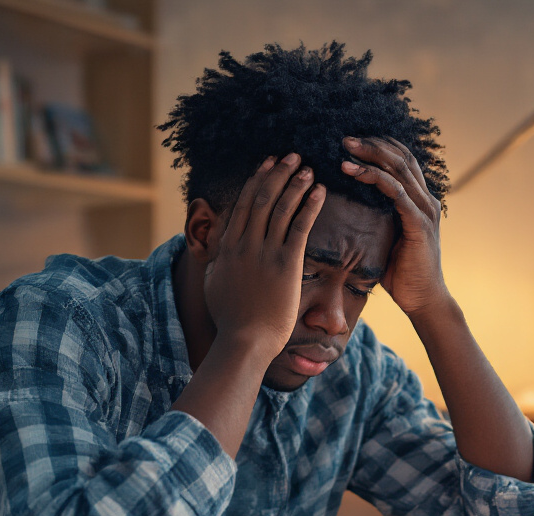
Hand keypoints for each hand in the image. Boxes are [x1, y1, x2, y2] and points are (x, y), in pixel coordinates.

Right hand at [205, 153, 324, 358]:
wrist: (244, 341)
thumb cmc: (231, 319)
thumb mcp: (214, 282)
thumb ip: (217, 259)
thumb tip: (217, 245)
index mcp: (228, 247)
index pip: (242, 204)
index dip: (256, 181)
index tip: (266, 165)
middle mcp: (244, 244)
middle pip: (261, 199)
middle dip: (277, 174)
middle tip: (291, 156)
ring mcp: (265, 253)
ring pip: (280, 208)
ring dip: (295, 184)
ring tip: (308, 168)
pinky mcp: (286, 265)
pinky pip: (299, 227)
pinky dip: (310, 206)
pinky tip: (320, 191)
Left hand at [341, 136, 448, 317]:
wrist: (423, 300)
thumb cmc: (402, 274)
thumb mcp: (386, 239)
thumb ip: (376, 220)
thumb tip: (348, 209)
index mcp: (420, 200)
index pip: (403, 160)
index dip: (380, 145)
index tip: (353, 142)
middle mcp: (426, 200)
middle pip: (401, 157)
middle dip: (372, 144)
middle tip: (344, 138)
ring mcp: (424, 210)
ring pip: (398, 169)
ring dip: (370, 155)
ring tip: (345, 148)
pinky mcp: (418, 224)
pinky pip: (395, 192)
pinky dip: (373, 178)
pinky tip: (353, 172)